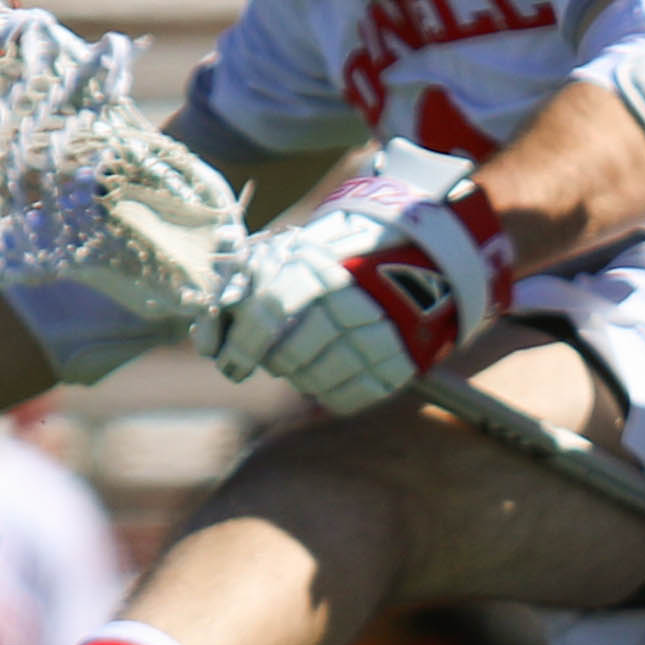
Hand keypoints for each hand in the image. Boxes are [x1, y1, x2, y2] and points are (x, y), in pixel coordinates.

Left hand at [199, 157, 517, 412]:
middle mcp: (348, 300)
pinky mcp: (402, 359)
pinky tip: (329, 380)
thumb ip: (258, 280)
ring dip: (302, 378)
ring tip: (304, 365)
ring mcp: (379, 333)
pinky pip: (353, 396)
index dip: (241, 346)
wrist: (429, 252)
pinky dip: (332, 395)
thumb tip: (215, 326)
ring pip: (317, 380)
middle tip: (275, 356)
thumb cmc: (349, 250)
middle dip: (274, 361)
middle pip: (289, 354)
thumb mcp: (306, 247)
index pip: (267, 314)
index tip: (232, 363)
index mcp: (320, 267)